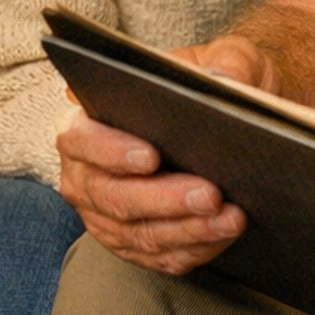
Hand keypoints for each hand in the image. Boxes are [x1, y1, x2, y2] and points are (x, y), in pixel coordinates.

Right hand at [54, 33, 266, 275]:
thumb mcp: (219, 58)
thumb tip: (229, 84)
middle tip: (210, 194)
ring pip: (139, 234)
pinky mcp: (133, 243)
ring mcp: (105, 215)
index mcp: (87, 123)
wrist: (221, 121)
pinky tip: (223, 236)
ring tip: (231, 218)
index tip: (151, 156)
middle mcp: (86, 174)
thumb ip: (224, 64)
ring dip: (187, 230)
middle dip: (165, 199)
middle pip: (114, 196)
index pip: (83, 139)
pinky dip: (193, 249)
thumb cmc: (208, 85)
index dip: (112, 151)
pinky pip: (158, 256)